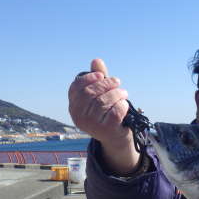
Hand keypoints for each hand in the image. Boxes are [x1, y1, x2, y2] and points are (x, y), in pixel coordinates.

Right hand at [68, 59, 139, 173]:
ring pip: (104, 101)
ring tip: (123, 93)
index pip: (76, 87)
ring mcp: (91, 125)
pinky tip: (125, 105)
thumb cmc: (106, 112)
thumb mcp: (101, 95)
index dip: (89, 78)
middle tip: (117, 82)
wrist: (115, 138)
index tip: (101, 75)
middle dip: (106, 84)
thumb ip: (98, 79)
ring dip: (117, 94)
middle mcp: (79, 116)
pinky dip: (122, 105)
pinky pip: (115, 111)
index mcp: (73, 106)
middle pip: (91, 93)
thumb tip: (96, 60)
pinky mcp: (106, 130)